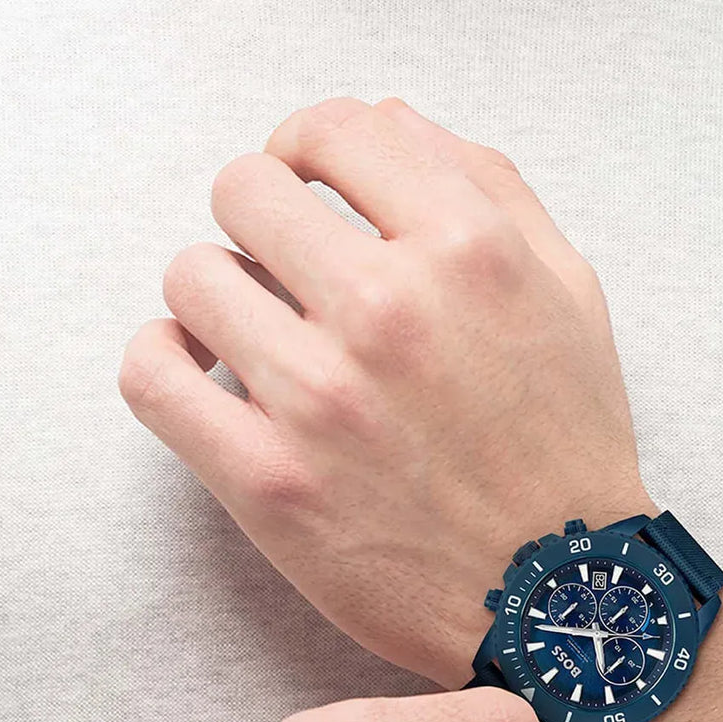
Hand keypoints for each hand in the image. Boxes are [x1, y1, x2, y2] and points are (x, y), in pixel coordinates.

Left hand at [120, 96, 652, 686]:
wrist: (557, 594)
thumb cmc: (564, 445)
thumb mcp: (571, 293)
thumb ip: (489, 186)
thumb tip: (385, 125)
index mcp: (470, 250)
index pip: (333, 129)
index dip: (308, 147)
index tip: (306, 182)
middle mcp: (390, 311)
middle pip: (246, 188)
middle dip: (262, 217)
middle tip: (284, 264)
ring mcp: (320, 400)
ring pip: (191, 275)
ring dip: (217, 291)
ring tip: (252, 328)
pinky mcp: (269, 483)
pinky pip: (151, 375)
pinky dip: (160, 356)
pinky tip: (196, 367)